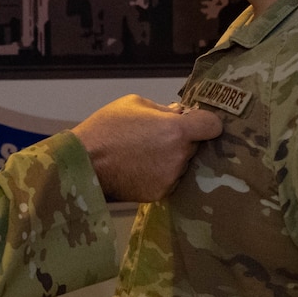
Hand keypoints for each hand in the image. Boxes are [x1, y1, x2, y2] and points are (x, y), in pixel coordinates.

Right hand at [70, 96, 222, 202]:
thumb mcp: (134, 103)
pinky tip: (142, 167)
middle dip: (184, 140)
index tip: (197, 123)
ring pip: (184, 164)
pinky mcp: (161, 193)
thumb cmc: (106, 128)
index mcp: (177, 130)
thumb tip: (179, 113)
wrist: (84, 164)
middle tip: (160, 137)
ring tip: (147, 153)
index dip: (206, 122)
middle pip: (197, 145)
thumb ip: (163, 109)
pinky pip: (170, 179)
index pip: (213, 126)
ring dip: (173, 158)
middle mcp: (179, 156)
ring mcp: (171, 177)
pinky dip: (161, 174)